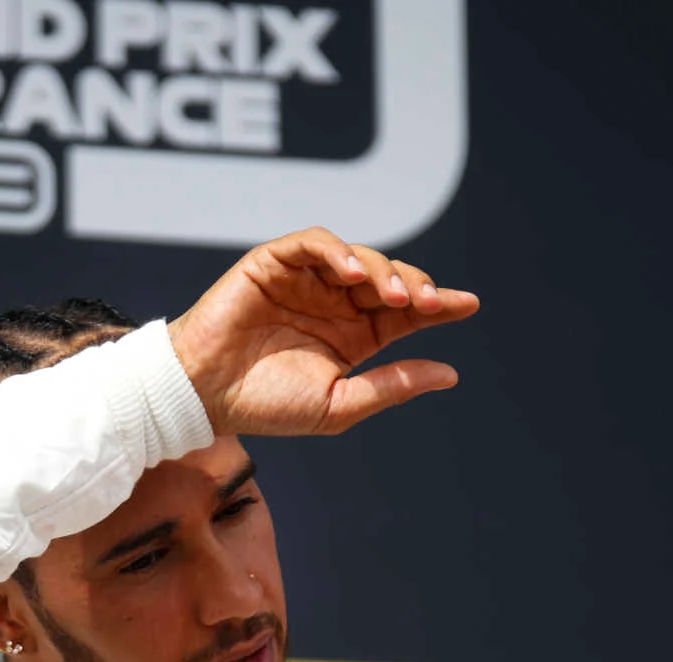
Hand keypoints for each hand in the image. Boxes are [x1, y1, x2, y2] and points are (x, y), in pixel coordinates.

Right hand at [165, 227, 478, 435]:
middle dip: (415, 287)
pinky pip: (314, 244)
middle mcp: (334, 304)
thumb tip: (450, 374)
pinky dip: (336, 251)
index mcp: (354, 337)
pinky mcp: (275, 263)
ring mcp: (306, 280)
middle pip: (389, 280)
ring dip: (382, 270)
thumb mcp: (339, 404)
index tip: (469, 304)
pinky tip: (351, 273)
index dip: (439, 305)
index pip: (405, 314)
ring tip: (395, 297)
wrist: (204, 394)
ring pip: (358, 257)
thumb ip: (391, 386)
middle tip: (428, 304)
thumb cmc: (265, 405)